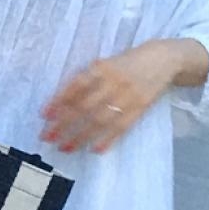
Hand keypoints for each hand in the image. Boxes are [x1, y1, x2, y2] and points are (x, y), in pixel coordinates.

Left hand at [41, 40, 195, 153]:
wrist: (165, 59)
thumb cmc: (127, 62)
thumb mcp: (106, 63)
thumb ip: (87, 78)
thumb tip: (60, 100)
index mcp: (102, 68)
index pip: (75, 86)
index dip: (58, 101)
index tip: (44, 115)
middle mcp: (113, 82)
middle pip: (84, 106)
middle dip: (64, 123)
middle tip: (46, 137)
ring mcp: (128, 96)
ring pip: (100, 120)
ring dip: (81, 136)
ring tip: (64, 147)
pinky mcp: (140, 108)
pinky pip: (122, 127)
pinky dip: (108, 139)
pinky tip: (94, 150)